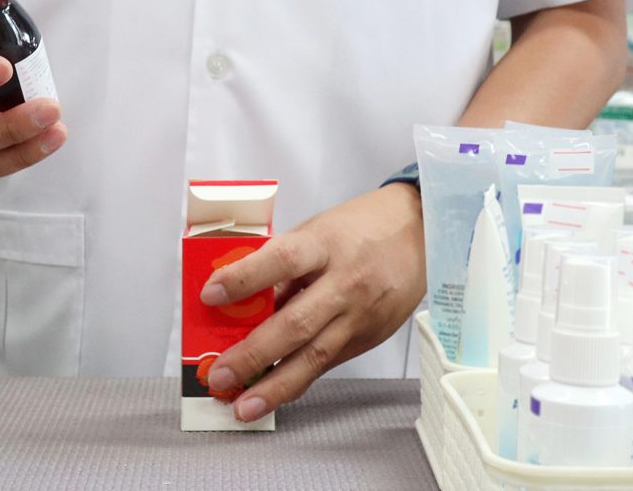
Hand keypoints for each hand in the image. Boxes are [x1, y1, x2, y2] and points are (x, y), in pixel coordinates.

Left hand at [199, 184, 426, 422]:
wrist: (421, 232)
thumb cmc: (360, 227)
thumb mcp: (317, 231)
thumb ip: (282, 264)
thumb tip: (242, 300)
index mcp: (325, 244)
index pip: (280, 260)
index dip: (244, 278)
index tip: (210, 295)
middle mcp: (345, 283)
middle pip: (296, 323)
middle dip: (253, 354)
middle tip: (220, 374)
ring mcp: (360, 315)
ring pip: (315, 357)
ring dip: (275, 385)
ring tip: (244, 406)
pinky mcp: (369, 337)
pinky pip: (328, 362)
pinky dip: (298, 378)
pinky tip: (274, 392)